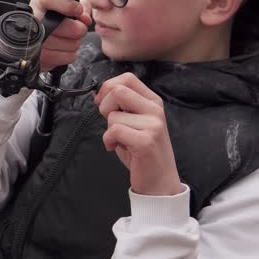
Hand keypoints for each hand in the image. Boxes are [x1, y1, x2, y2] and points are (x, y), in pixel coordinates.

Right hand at [29, 0, 91, 71]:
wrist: (32, 40)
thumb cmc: (51, 20)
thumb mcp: (65, 5)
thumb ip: (80, 6)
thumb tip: (86, 19)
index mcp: (39, 4)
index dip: (68, 5)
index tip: (78, 10)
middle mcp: (35, 22)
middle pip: (73, 28)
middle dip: (80, 29)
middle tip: (74, 28)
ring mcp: (37, 43)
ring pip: (73, 44)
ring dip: (74, 42)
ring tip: (64, 38)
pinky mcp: (41, 59)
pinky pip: (69, 57)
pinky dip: (68, 54)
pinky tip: (59, 49)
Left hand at [96, 73, 183, 195]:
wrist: (159, 181)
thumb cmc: (141, 151)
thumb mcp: (134, 122)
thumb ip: (123, 106)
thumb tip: (100, 93)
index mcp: (152, 102)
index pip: (127, 78)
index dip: (108, 86)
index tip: (101, 101)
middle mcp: (155, 110)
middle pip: (117, 90)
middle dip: (104, 106)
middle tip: (110, 123)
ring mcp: (152, 125)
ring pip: (113, 115)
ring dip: (108, 130)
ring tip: (120, 141)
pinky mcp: (145, 141)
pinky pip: (114, 130)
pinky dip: (108, 140)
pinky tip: (116, 148)